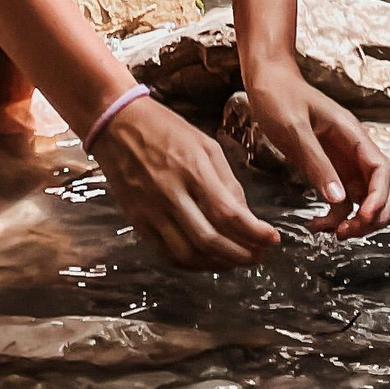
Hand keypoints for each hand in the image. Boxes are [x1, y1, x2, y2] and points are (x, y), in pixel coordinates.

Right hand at [94, 97, 284, 268]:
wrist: (116, 124)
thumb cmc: (166, 129)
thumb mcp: (205, 144)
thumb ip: (227, 181)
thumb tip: (246, 216)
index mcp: (192, 168)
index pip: (228, 213)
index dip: (254, 233)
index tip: (273, 239)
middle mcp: (171, 193)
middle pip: (210, 240)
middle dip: (241, 255)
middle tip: (259, 257)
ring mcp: (151, 210)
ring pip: (189, 253)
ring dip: (218, 264)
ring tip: (237, 261)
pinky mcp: (138, 221)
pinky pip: (167, 253)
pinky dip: (191, 264)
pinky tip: (208, 260)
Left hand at [241, 65, 389, 234]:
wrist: (265, 82)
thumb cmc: (279, 96)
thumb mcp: (295, 129)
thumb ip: (317, 163)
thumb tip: (339, 199)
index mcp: (351, 134)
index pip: (382, 169)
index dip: (379, 197)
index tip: (364, 217)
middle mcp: (352, 149)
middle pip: (380, 187)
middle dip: (372, 214)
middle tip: (349, 233)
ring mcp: (341, 160)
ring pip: (363, 197)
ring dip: (355, 219)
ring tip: (334, 234)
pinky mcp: (327, 168)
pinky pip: (341, 198)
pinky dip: (334, 215)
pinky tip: (316, 224)